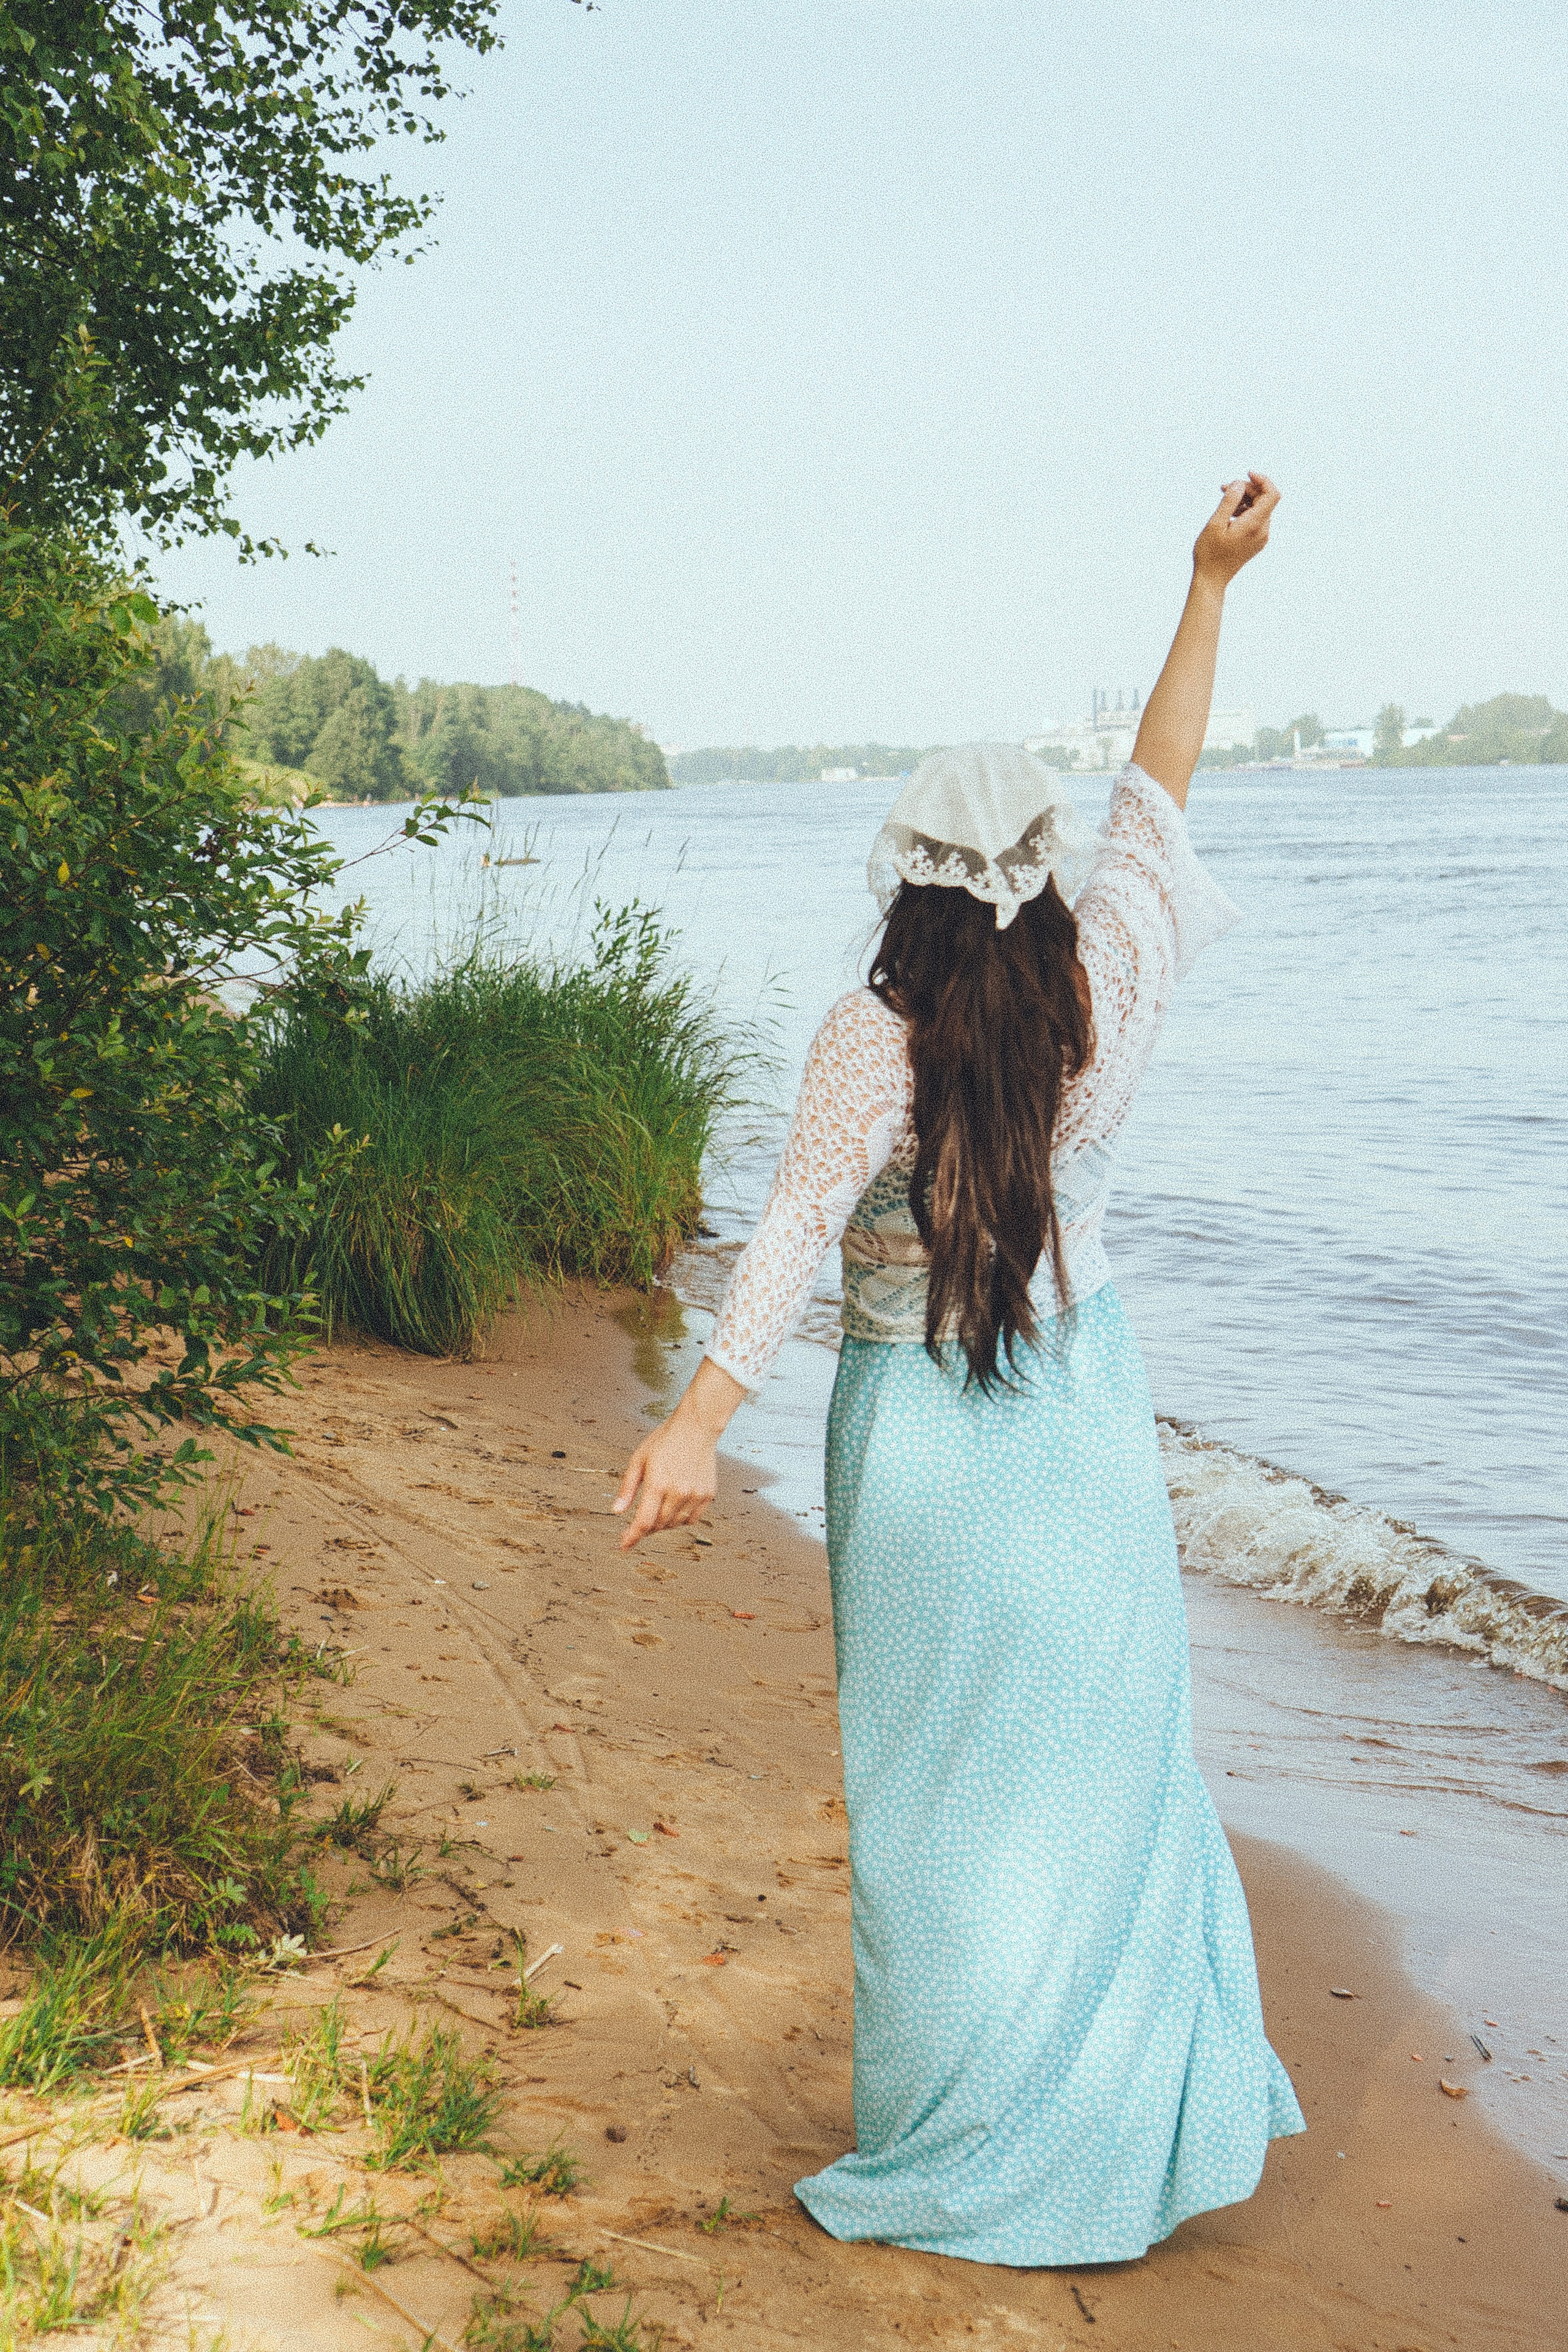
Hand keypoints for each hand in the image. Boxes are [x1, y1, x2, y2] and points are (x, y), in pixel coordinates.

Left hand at [611, 1357, 742, 1549]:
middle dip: (646, 1527)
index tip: (624, 1546)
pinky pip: (692, 1519)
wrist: (697, 1427)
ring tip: (658, 1509)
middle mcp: (678, 1492)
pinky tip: (674, 1507)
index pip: (643, 1522)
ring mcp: (695, 1494)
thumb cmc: (665, 1439)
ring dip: (663, 1523)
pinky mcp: (707, 1494)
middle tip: (639, 1522)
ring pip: (675, 1524)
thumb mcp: (638, 1459)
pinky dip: (680, 1519)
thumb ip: (627, 1488)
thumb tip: (617, 1512)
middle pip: (658, 1524)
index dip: (632, 1537)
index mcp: (658, 1483)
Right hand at [1192, 472, 1279, 588]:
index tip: (1247, 474)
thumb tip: (1239, 484)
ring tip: (1224, 498)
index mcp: (1255, 525)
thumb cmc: (1210, 553)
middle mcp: (1263, 531)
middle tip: (1224, 488)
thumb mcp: (1215, 524)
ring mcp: (1261, 537)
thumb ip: (1229, 502)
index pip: (1272, 494)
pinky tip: (1229, 513)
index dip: (1263, 480)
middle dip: (1247, 489)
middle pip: (1264, 499)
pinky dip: (1245, 511)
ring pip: (1259, 509)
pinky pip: (1256, 519)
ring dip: (1244, 499)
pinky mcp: (1256, 542)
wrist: (1211, 580)